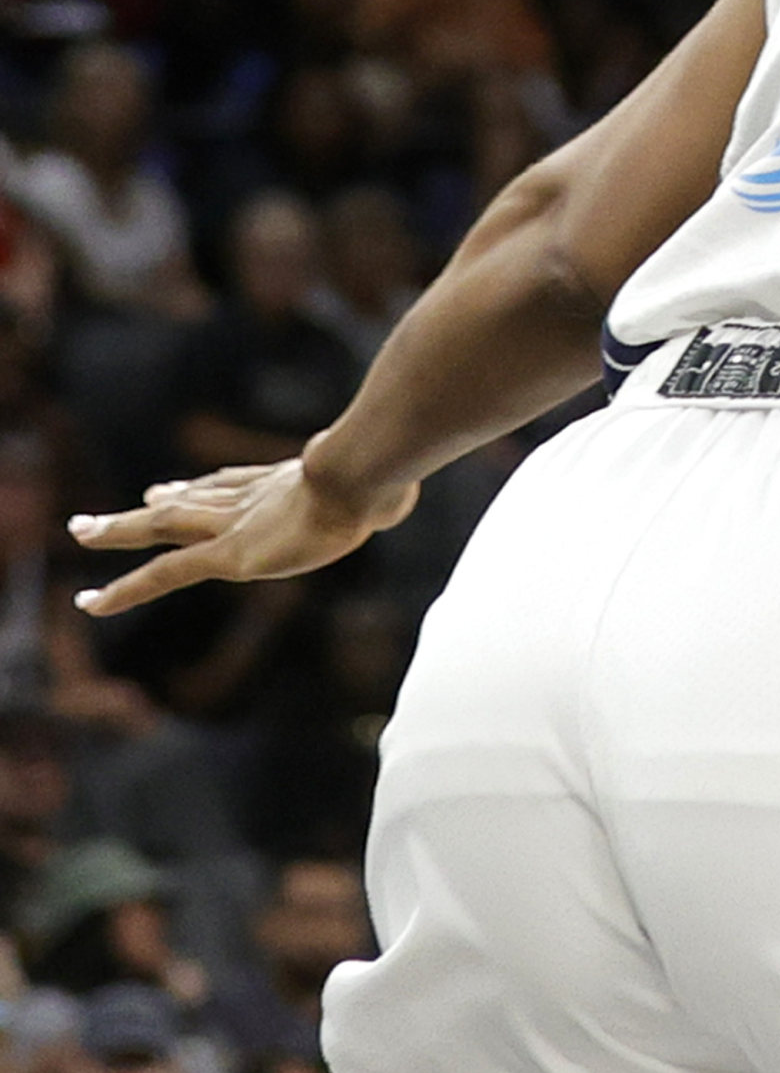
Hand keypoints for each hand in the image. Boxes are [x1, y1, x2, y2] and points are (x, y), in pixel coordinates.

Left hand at [69, 453, 419, 617]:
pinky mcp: (227, 555)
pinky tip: (92, 603)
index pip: (236, 483)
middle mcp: (251, 499)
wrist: (361, 470)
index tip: (181, 485)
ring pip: (163, 525)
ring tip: (82, 529)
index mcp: (288, 482)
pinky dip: (125, 591)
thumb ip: (388, 490)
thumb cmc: (385, 471)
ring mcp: (235, 523)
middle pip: (194, 497)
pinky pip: (164, 575)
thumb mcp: (389, 481)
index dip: (207, 484)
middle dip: (160, 502)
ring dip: (119, 528)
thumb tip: (404, 493)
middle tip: (128, 503)